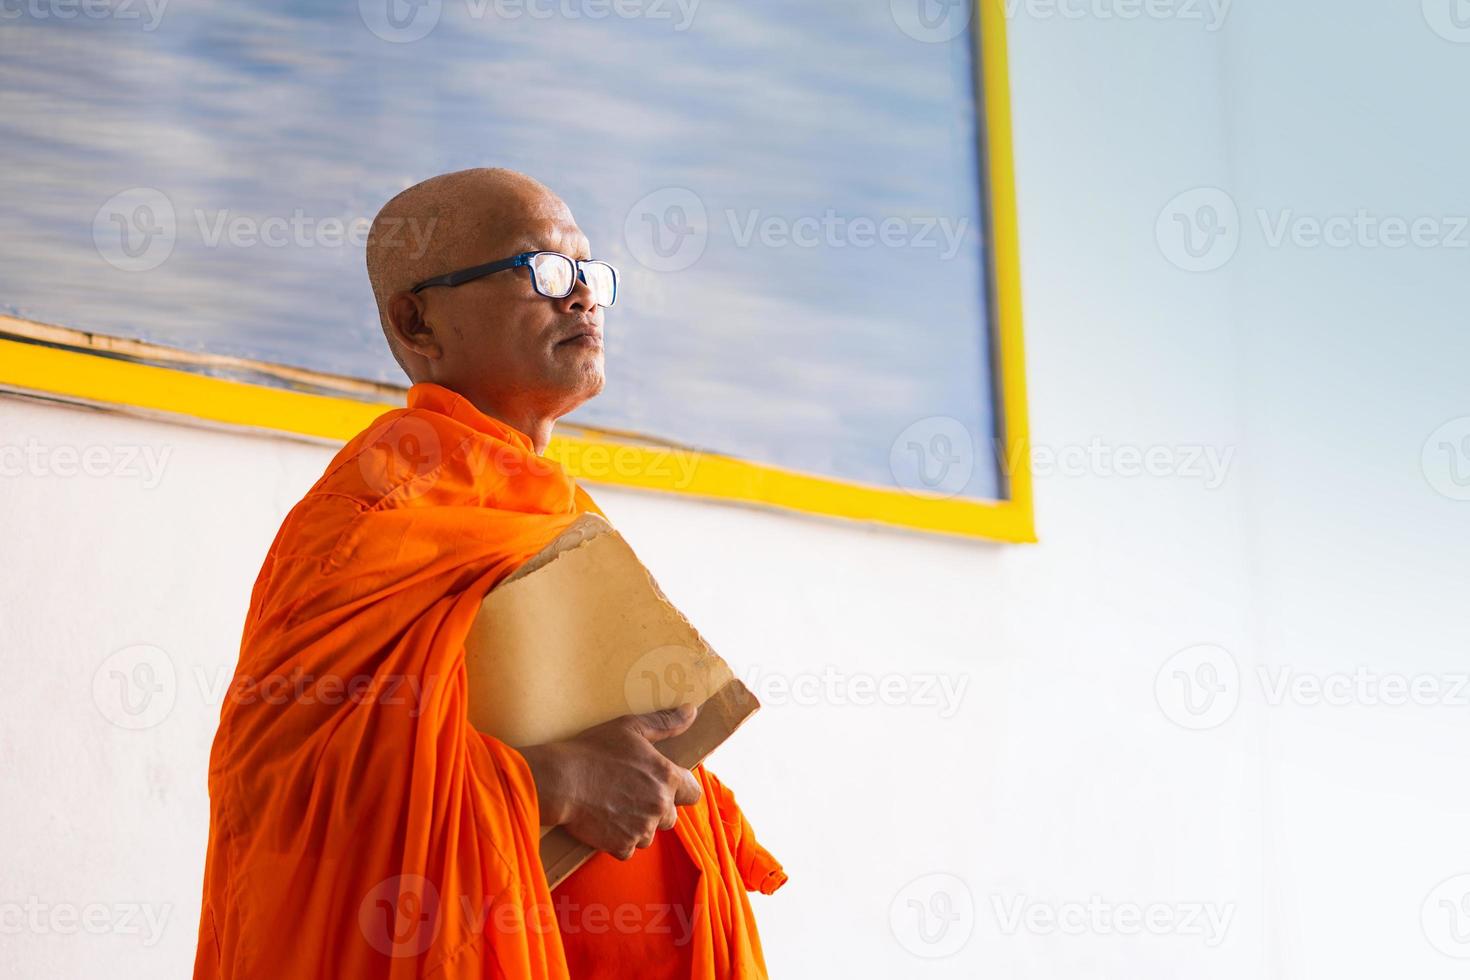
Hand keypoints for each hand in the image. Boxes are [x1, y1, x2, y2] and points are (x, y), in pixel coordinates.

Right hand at [519, 704, 703, 859]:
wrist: (561, 781)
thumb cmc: (594, 750)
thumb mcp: (631, 727)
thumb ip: (666, 722)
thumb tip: (692, 711)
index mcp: (666, 777)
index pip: (694, 793)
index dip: (681, 789)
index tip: (664, 784)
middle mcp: (659, 806)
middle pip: (670, 816)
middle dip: (655, 808)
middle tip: (630, 793)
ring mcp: (641, 829)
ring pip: (648, 834)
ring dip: (637, 825)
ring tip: (614, 806)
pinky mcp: (622, 846)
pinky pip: (628, 848)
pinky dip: (618, 838)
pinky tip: (603, 821)